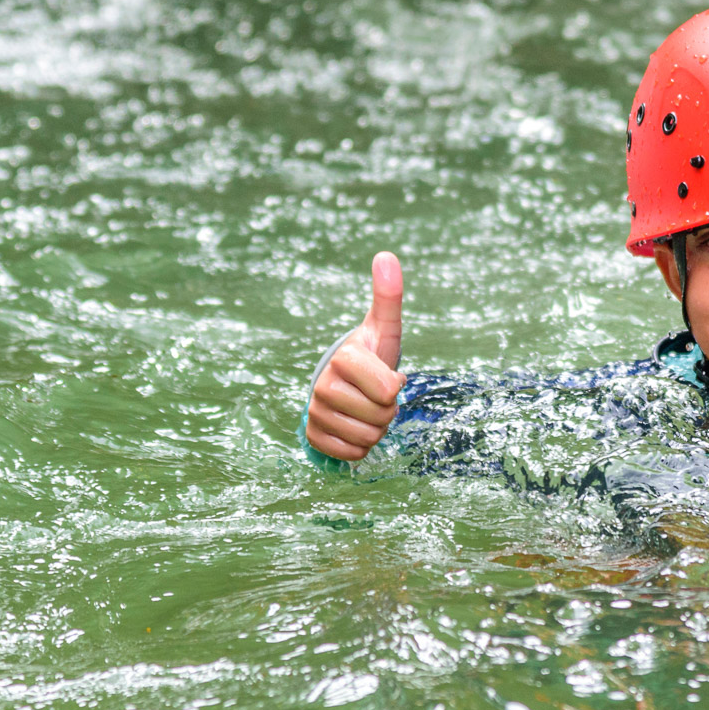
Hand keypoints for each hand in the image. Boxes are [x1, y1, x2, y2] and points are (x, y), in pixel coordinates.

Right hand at [304, 252, 405, 461]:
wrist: (346, 385)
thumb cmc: (372, 356)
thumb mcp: (384, 329)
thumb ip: (389, 296)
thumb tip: (386, 255)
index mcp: (343, 358)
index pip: (387, 390)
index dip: (395, 388)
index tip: (386, 377)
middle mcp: (323, 385)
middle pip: (380, 418)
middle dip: (388, 412)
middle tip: (377, 397)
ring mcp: (315, 411)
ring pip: (367, 438)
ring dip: (376, 429)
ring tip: (367, 410)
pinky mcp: (313, 436)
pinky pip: (351, 454)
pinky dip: (360, 446)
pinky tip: (354, 427)